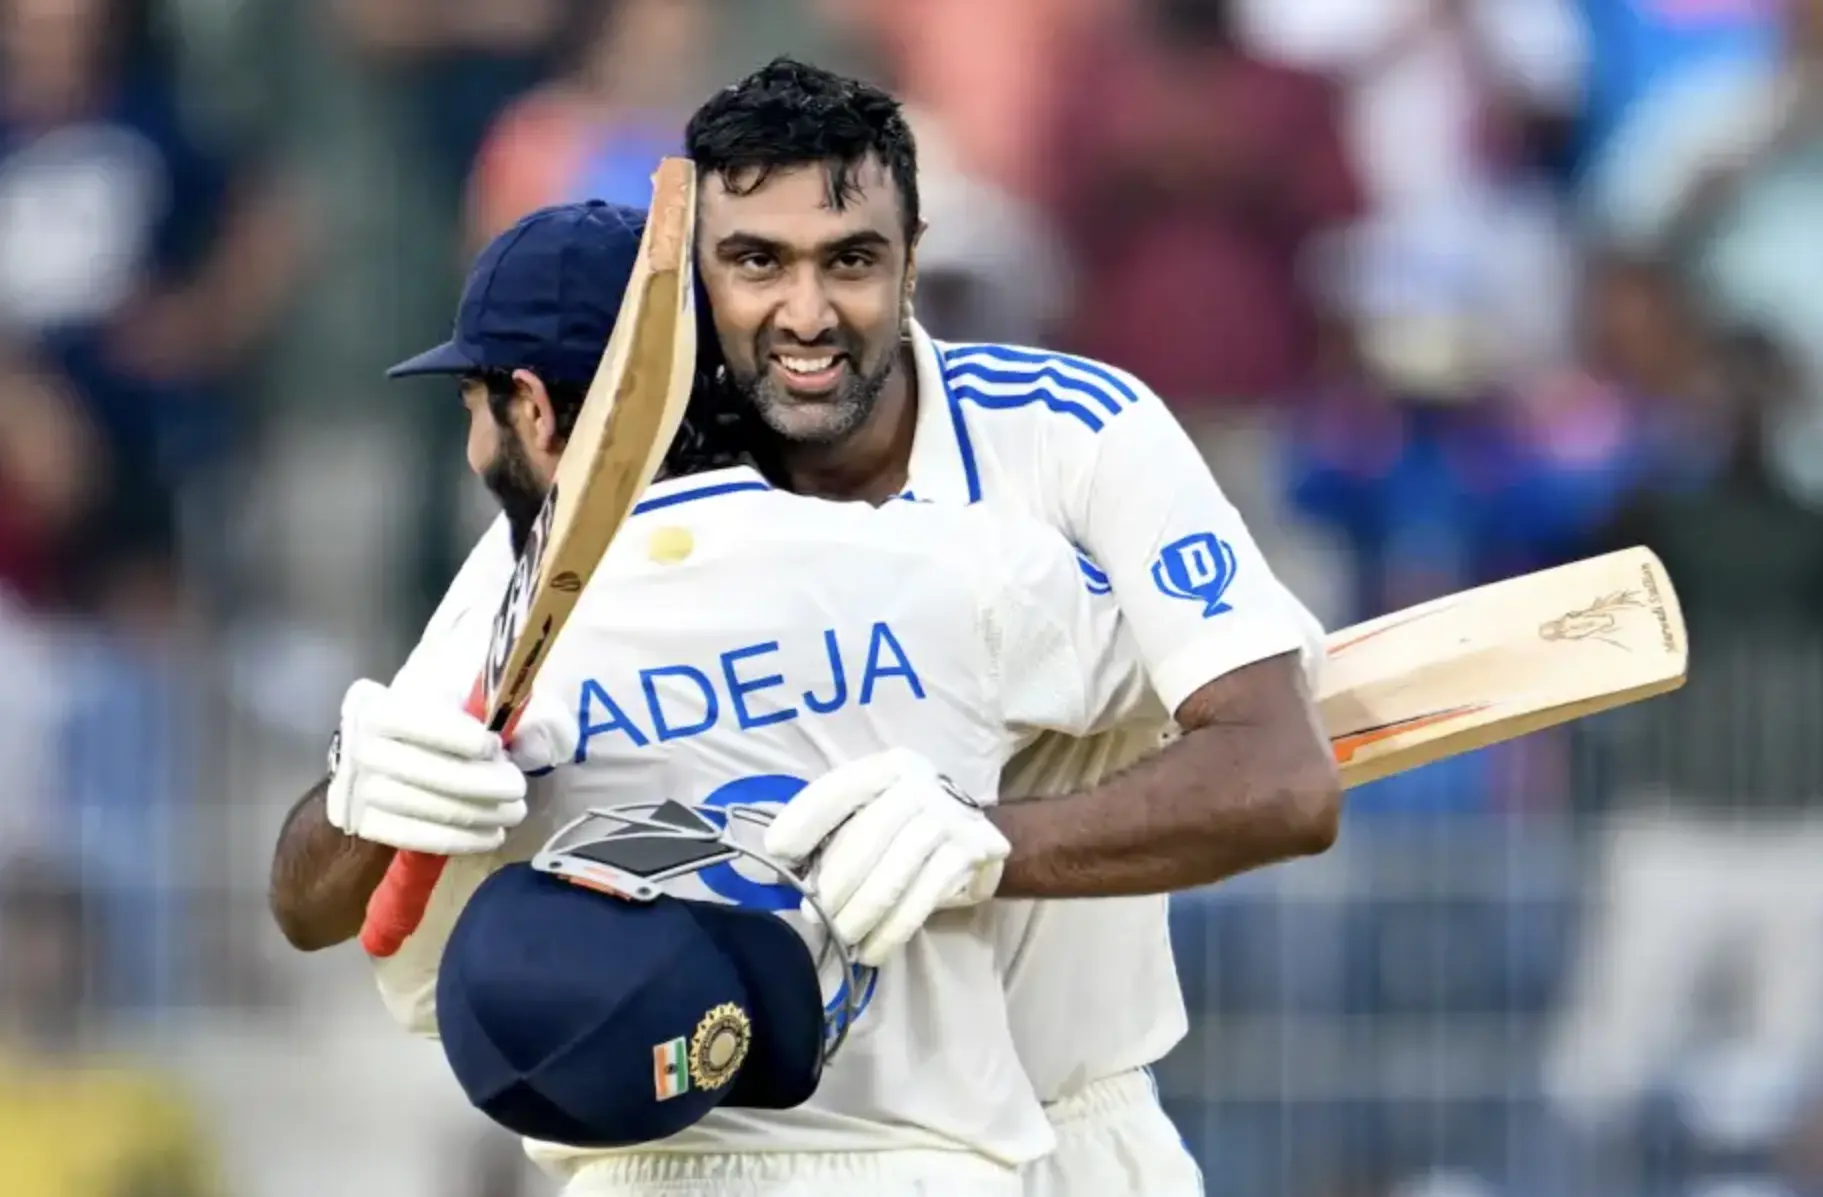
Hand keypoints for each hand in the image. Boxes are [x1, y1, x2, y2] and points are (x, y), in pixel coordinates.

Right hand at [325, 679, 527, 854]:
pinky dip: (459, 840)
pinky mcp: (366, 824)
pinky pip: (415, 838)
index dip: (458, 737)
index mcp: (377, 707)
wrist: (399, 743)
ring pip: (426, 808)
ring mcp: (359, 790)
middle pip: (427, 772)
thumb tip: (525, 746)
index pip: (416, 722)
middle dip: (481, 782)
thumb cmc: (440, 709)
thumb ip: (493, 706)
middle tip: (518, 787)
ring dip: (478, 814)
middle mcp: (360, 749)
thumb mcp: (463, 689)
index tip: (494, 746)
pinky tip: (490, 836)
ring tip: (514, 813)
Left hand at [765, 748, 1008, 966]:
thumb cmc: (902, 821)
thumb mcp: (869, 808)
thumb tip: (786, 867)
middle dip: (833, 883)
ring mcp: (949, 819)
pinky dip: (892, 931)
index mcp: (888, 767)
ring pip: (894, 874)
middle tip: (811, 914)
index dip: (804, 820)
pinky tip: (871, 951)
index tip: (778, 853)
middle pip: (866, 838)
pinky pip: (923, 899)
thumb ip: (831, 827)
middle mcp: (921, 785)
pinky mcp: (972, 853)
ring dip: (860, 914)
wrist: (970, 827)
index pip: (839, 790)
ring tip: (840, 936)